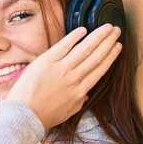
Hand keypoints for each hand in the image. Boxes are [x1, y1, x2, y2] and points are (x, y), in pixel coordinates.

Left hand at [7, 24, 121, 129]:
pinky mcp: (47, 61)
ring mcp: (61, 69)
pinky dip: (75, 36)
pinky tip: (84, 29)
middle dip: (108, 42)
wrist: (24, 116)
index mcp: (80, 91)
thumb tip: (86, 94)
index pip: (99, 70)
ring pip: (84, 49)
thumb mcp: (67, 113)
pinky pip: (64, 45)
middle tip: (117, 31)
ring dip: (98, 36)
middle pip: (96, 57)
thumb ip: (78, 102)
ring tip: (107, 27)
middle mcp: (74, 78)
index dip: (110, 57)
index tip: (118, 47)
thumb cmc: (44, 116)